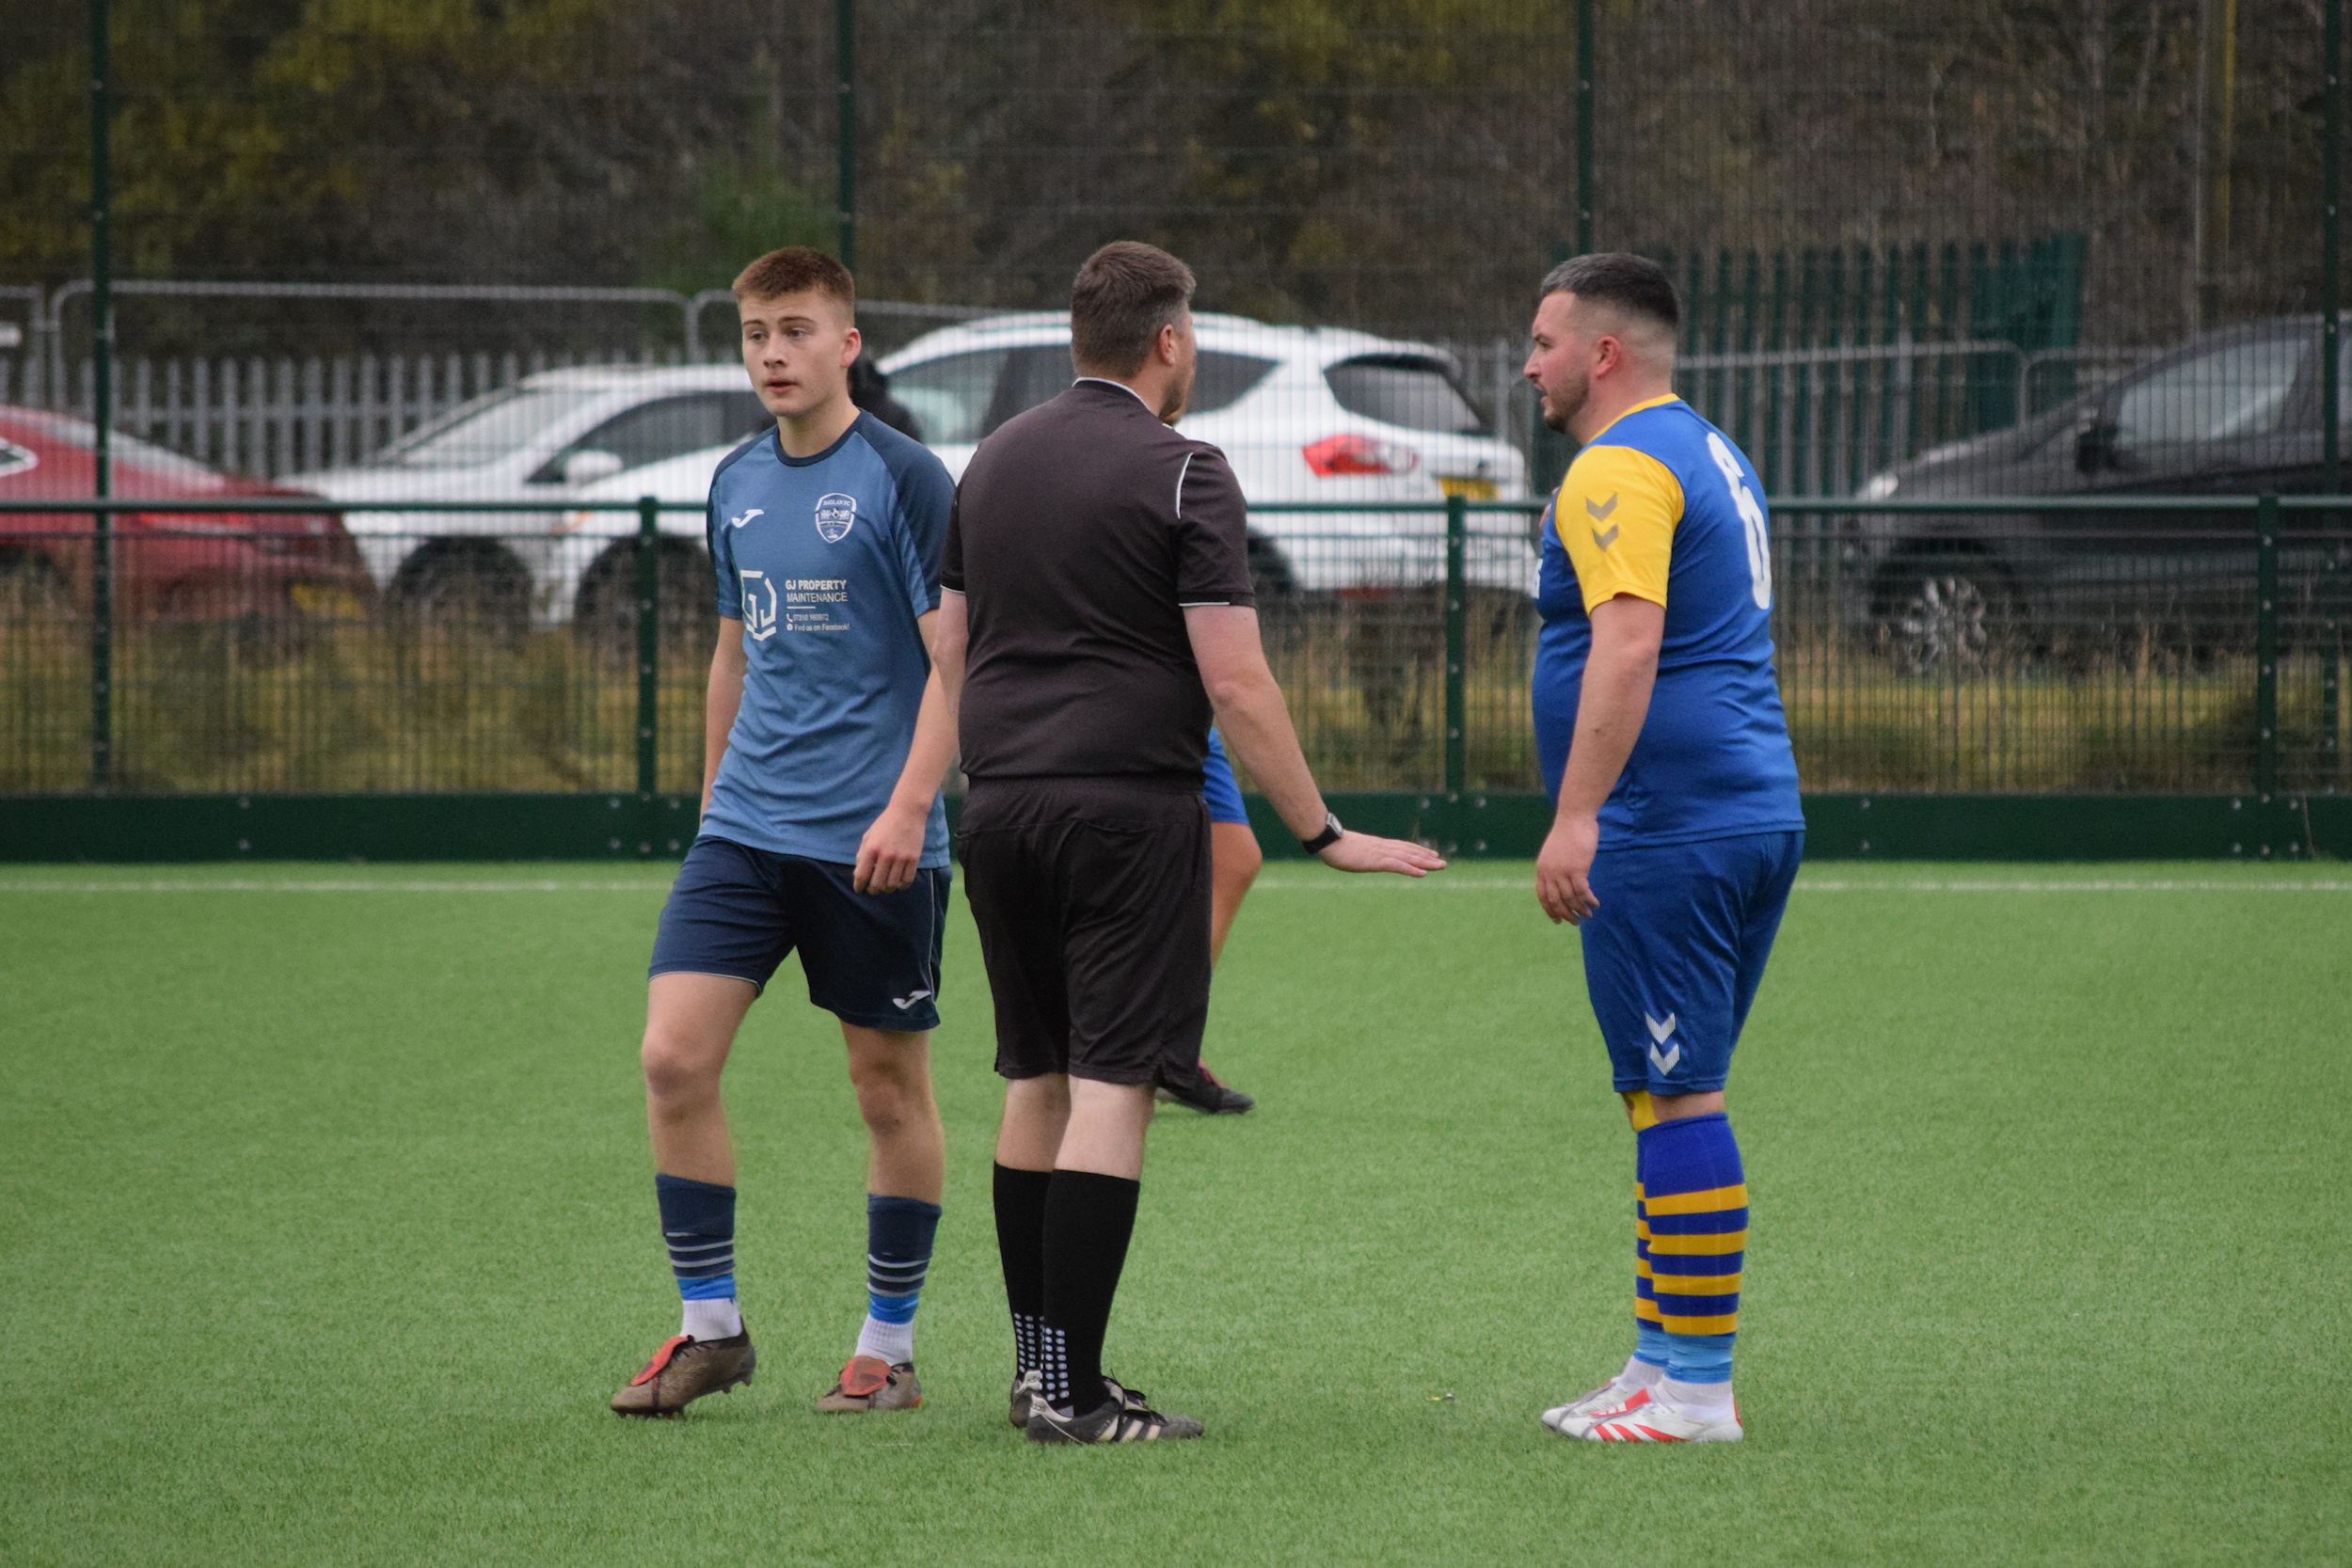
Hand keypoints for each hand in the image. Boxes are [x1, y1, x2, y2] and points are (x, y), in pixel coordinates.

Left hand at [853, 800, 927, 893]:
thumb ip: (862, 855)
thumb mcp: (868, 836)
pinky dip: (901, 886)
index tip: (859, 889)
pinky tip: (898, 883)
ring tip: (886, 886)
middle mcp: (886, 855)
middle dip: (873, 890)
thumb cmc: (885, 824)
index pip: (862, 875)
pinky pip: (907, 880)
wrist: (908, 811)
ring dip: (887, 889)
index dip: (859, 886)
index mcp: (872, 849)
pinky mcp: (914, 858)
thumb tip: (859, 874)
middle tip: (873, 890)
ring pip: (892, 884)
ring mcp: (901, 858)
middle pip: (877, 884)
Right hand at [1317, 831, 1446, 876]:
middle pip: (1409, 852)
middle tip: (1443, 863)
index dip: (1417, 851)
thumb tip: (1355, 854)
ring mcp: (1381, 853)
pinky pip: (1398, 866)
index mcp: (1377, 845)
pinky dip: (1411, 869)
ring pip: (1408, 858)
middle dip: (1427, 857)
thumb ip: (1357, 852)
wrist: (1327, 840)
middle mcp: (1383, 847)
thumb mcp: (1350, 850)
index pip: (1402, 847)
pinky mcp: (1376, 861)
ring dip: (1425, 862)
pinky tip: (1423, 874)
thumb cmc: (1333, 845)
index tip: (1430, 854)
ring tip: (1440, 866)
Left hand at [1535, 813, 1599, 923]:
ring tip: (1588, 915)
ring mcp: (1563, 871)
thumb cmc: (1568, 832)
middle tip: (1576, 922)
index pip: (1542, 896)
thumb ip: (1555, 866)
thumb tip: (1562, 881)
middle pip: (1556, 901)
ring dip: (1580, 910)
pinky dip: (1589, 900)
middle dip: (1566, 915)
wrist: (1574, 817)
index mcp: (1542, 869)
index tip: (1557, 920)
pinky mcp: (1578, 869)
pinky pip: (1583, 892)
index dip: (1550, 910)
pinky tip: (1595, 904)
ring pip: (1570, 899)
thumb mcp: (1555, 851)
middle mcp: (1550, 872)